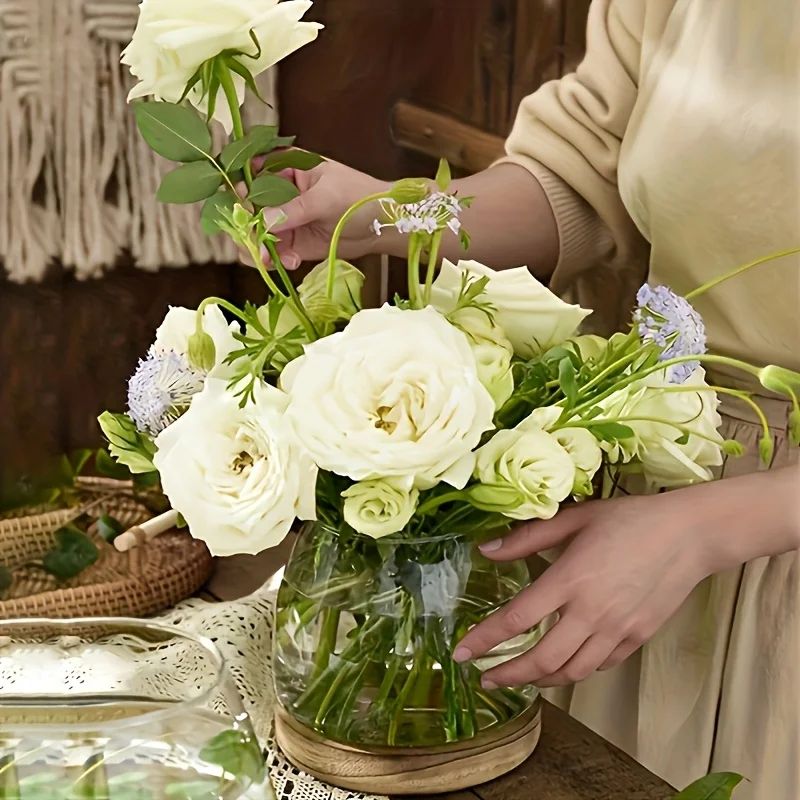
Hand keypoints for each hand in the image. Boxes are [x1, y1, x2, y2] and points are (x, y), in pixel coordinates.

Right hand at [240, 159, 389, 269]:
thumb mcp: (325, 198)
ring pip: (255, 234)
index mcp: (285, 168)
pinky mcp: (293, 243)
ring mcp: (285, 220)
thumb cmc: (358, 197)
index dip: (239, 192)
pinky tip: (291, 262)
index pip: (250, 175)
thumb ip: (294, 210)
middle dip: (246, 228)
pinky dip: (275, 260)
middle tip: (254, 245)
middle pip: (247, 209)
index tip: (240, 210)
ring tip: (269, 259)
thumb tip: (262, 222)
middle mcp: (279, 194)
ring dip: (258, 249)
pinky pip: (273, 253)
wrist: (382, 226)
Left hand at [455, 489, 721, 689]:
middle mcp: (591, 612)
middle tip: (486, 677)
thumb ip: (527, 537)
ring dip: (540, 680)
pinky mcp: (637, 638)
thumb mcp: (575, 518)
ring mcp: (616, 630)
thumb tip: (486, 549)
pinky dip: (575, 672)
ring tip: (520, 677)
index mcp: (570, 579)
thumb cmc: (630, 519)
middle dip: (508, 674)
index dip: (484, 640)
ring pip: (571, 672)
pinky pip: (599, 666)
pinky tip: (563, 665)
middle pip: (542, 660)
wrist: (690, 534)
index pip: (517, 619)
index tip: (461, 653)